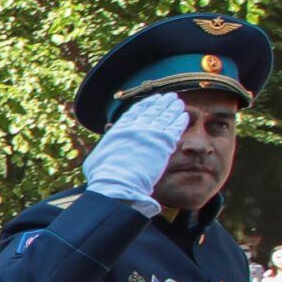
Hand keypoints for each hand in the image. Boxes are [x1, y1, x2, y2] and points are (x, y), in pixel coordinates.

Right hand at [80, 92, 187, 216]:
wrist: (117, 184)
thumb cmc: (103, 175)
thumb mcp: (97, 155)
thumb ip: (106, 142)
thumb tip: (107, 130)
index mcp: (120, 128)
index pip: (136, 111)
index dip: (147, 104)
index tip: (154, 98)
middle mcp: (136, 127)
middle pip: (153, 111)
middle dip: (162, 103)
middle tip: (170, 97)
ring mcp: (151, 133)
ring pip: (166, 116)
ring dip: (173, 108)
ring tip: (178, 103)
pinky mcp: (164, 143)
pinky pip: (175, 128)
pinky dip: (180, 121)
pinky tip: (184, 116)